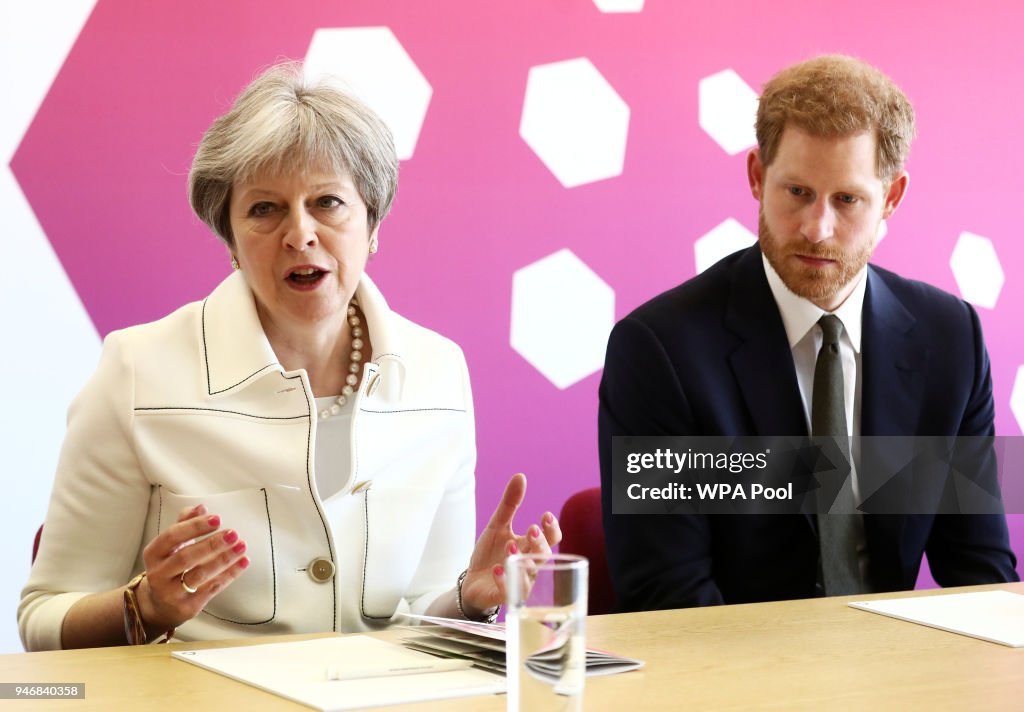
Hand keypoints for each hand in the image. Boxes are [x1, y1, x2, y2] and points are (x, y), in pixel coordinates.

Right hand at [136, 504, 249, 631]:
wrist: (159, 605)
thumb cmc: (169, 566)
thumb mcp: (171, 545)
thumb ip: (184, 523)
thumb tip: (201, 507)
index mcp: (153, 554)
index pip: (172, 537)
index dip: (194, 526)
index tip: (217, 518)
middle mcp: (159, 574)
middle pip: (185, 557)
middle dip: (211, 544)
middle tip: (233, 533)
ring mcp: (172, 592)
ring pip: (199, 575)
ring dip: (223, 559)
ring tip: (242, 546)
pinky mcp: (188, 606)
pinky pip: (212, 588)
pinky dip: (229, 574)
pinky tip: (243, 562)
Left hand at [459, 473, 561, 616]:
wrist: (472, 581)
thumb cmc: (490, 553)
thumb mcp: (497, 526)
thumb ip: (509, 504)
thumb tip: (520, 476)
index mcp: (530, 546)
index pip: (551, 538)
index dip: (552, 528)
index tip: (545, 515)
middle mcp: (530, 565)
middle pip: (545, 556)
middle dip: (540, 543)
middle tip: (531, 530)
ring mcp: (519, 581)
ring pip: (530, 575)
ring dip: (522, 561)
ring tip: (510, 547)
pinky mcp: (504, 596)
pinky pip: (510, 592)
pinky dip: (505, 581)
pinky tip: (498, 570)